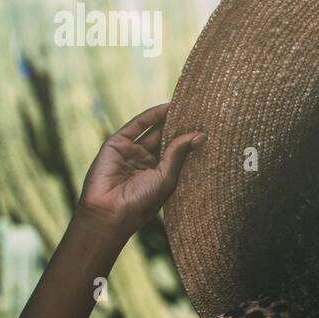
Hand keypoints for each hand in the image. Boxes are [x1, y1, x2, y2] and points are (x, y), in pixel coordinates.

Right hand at [76, 102, 204, 235]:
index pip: (177, 152)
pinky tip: (168, 107)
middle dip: (182, 126)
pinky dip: (152, 115)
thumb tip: (200, 135)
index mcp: (160, 174)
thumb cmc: (141, 202)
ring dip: (169, 118)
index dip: (190, 139)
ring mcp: (131, 152)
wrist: (109, 212)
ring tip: (189, 105)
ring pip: (153, 130)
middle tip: (202, 111)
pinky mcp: (117, 144)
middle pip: (166, 138)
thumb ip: (179, 153)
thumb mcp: (166, 177)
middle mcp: (146, 161)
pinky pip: (137, 125)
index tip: (209, 127)